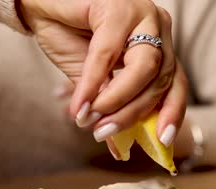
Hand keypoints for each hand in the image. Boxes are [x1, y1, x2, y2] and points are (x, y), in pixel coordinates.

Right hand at [19, 0, 186, 145]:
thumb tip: (118, 148)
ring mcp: (141, 14)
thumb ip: (111, 107)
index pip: (176, 84)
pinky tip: (80, 105)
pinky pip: (108, 54)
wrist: (39, 7)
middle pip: (161, 79)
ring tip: (92, 119)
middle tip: (104, 133)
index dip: (173, 113)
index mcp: (160, 46)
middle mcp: (157, 28)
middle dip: (133, 113)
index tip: (163, 141)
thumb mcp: (97, 82)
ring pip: (144, 67)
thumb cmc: (71, 39)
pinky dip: (92, 84)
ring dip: (116, 100)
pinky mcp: (117, 8)